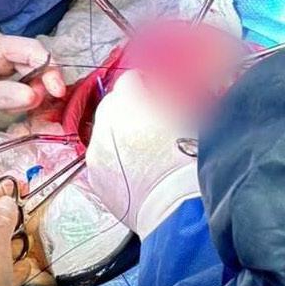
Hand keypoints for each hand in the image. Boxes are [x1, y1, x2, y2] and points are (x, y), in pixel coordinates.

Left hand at [0, 29, 66, 117]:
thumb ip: (2, 95)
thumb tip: (35, 96)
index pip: (35, 50)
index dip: (51, 72)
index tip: (56, 95)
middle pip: (32, 59)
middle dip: (39, 85)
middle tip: (34, 111)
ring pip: (22, 67)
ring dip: (27, 89)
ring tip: (16, 111)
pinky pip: (10, 71)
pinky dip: (15, 88)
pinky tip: (8, 103)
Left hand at [85, 69, 199, 236]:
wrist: (178, 205)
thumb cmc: (190, 160)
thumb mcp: (189, 115)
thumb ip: (169, 99)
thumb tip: (163, 96)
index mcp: (128, 101)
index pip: (130, 80)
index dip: (145, 86)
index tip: (154, 94)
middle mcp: (105, 123)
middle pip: (112, 105)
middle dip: (129, 110)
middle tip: (151, 124)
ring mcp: (96, 151)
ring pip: (104, 134)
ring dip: (120, 136)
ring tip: (144, 152)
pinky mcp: (95, 177)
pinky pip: (102, 160)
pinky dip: (115, 162)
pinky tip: (136, 172)